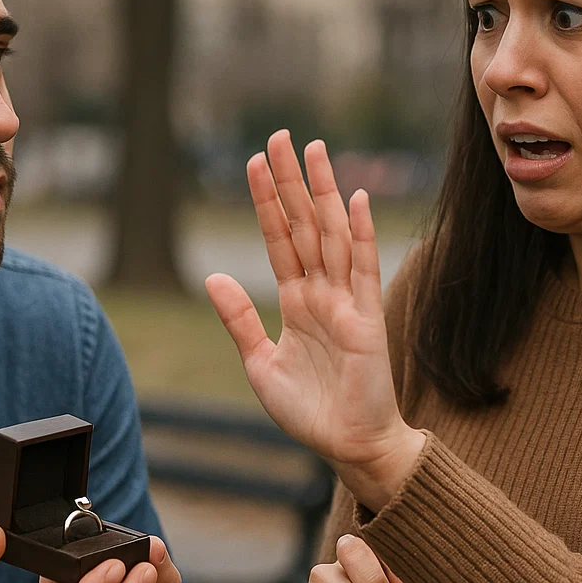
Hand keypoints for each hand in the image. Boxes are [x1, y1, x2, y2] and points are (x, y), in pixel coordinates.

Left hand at [205, 130, 424, 508]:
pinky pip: (363, 268)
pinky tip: (353, 200)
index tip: (254, 162)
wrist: (349, 446)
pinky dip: (359, 234)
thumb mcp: (260, 363)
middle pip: (304, 224)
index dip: (266, 202)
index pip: (278, 239)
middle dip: (291, 181)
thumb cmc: (310, 411)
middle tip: (281, 136)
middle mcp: (322, 293)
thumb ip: (240, 319)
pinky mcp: (368, 319)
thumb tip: (213, 276)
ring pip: (332, 235)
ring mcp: (346, 302)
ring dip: (323, 192)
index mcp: (296, 302)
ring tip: (314, 150)